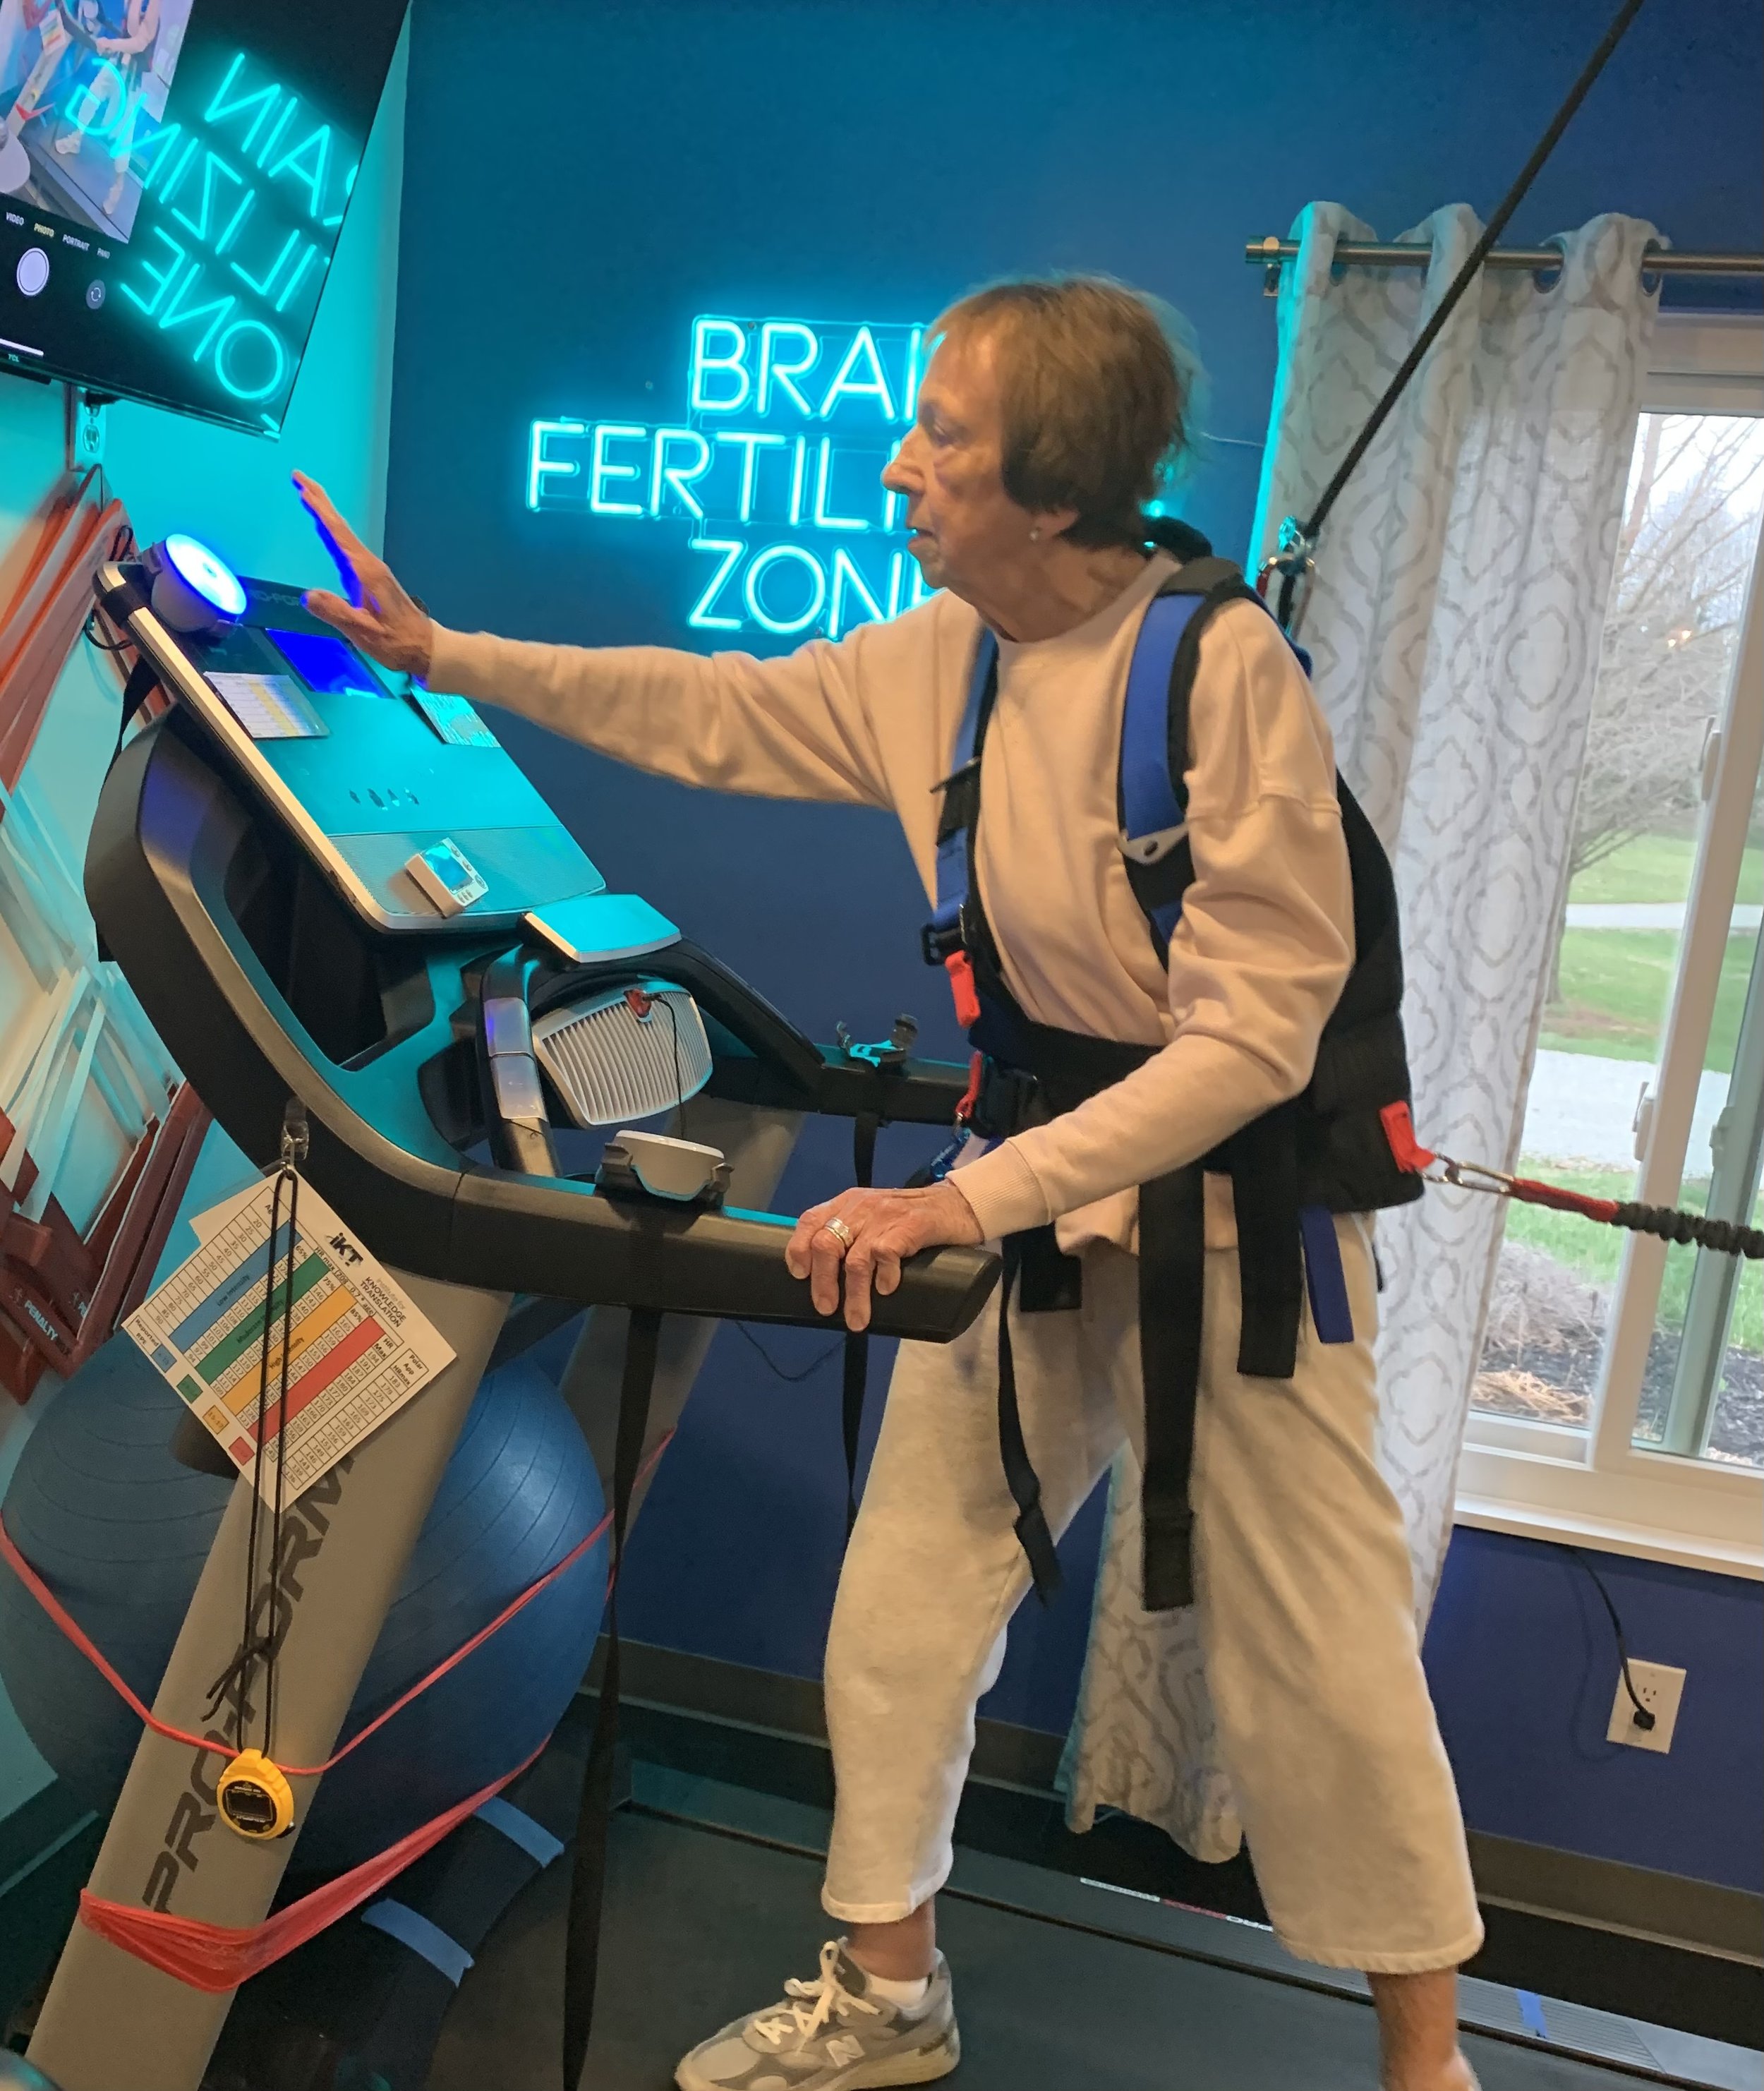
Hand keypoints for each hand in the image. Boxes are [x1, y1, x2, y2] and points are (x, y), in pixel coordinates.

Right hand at [293, 471, 434, 679]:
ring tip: (307, 498)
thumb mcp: (364, 632)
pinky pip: (346, 548)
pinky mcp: (372, 579)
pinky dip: (333, 534)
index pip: (338, 534)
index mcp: (366, 572)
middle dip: (320, 502)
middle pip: (340, 527)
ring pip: (343, 535)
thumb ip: (337, 613)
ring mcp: (371, 571)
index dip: (319, 509)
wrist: (425, 648)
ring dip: (325, 515)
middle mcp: (369, 565)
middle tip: (299, 479)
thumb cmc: (397, 642)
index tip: (303, 487)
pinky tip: (327, 533)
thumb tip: (308, 595)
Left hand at [787, 1180, 983, 1332]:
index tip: (799, 1276)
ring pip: (855, 1260)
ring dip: (853, 1295)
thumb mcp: (875, 1218)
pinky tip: (887, 1290)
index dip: (798, 1249)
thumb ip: (853, 1234)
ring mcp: (885, 1217)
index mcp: (847, 1203)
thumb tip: (826, 1276)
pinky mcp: (909, 1226)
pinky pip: (886, 1255)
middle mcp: (861, 1207)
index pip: (809, 1221)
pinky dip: (883, 1278)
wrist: (957, 1205)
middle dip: (822, 1281)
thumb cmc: (911, 1219)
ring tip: (856, 1319)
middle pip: (826, 1244)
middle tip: (825, 1308)